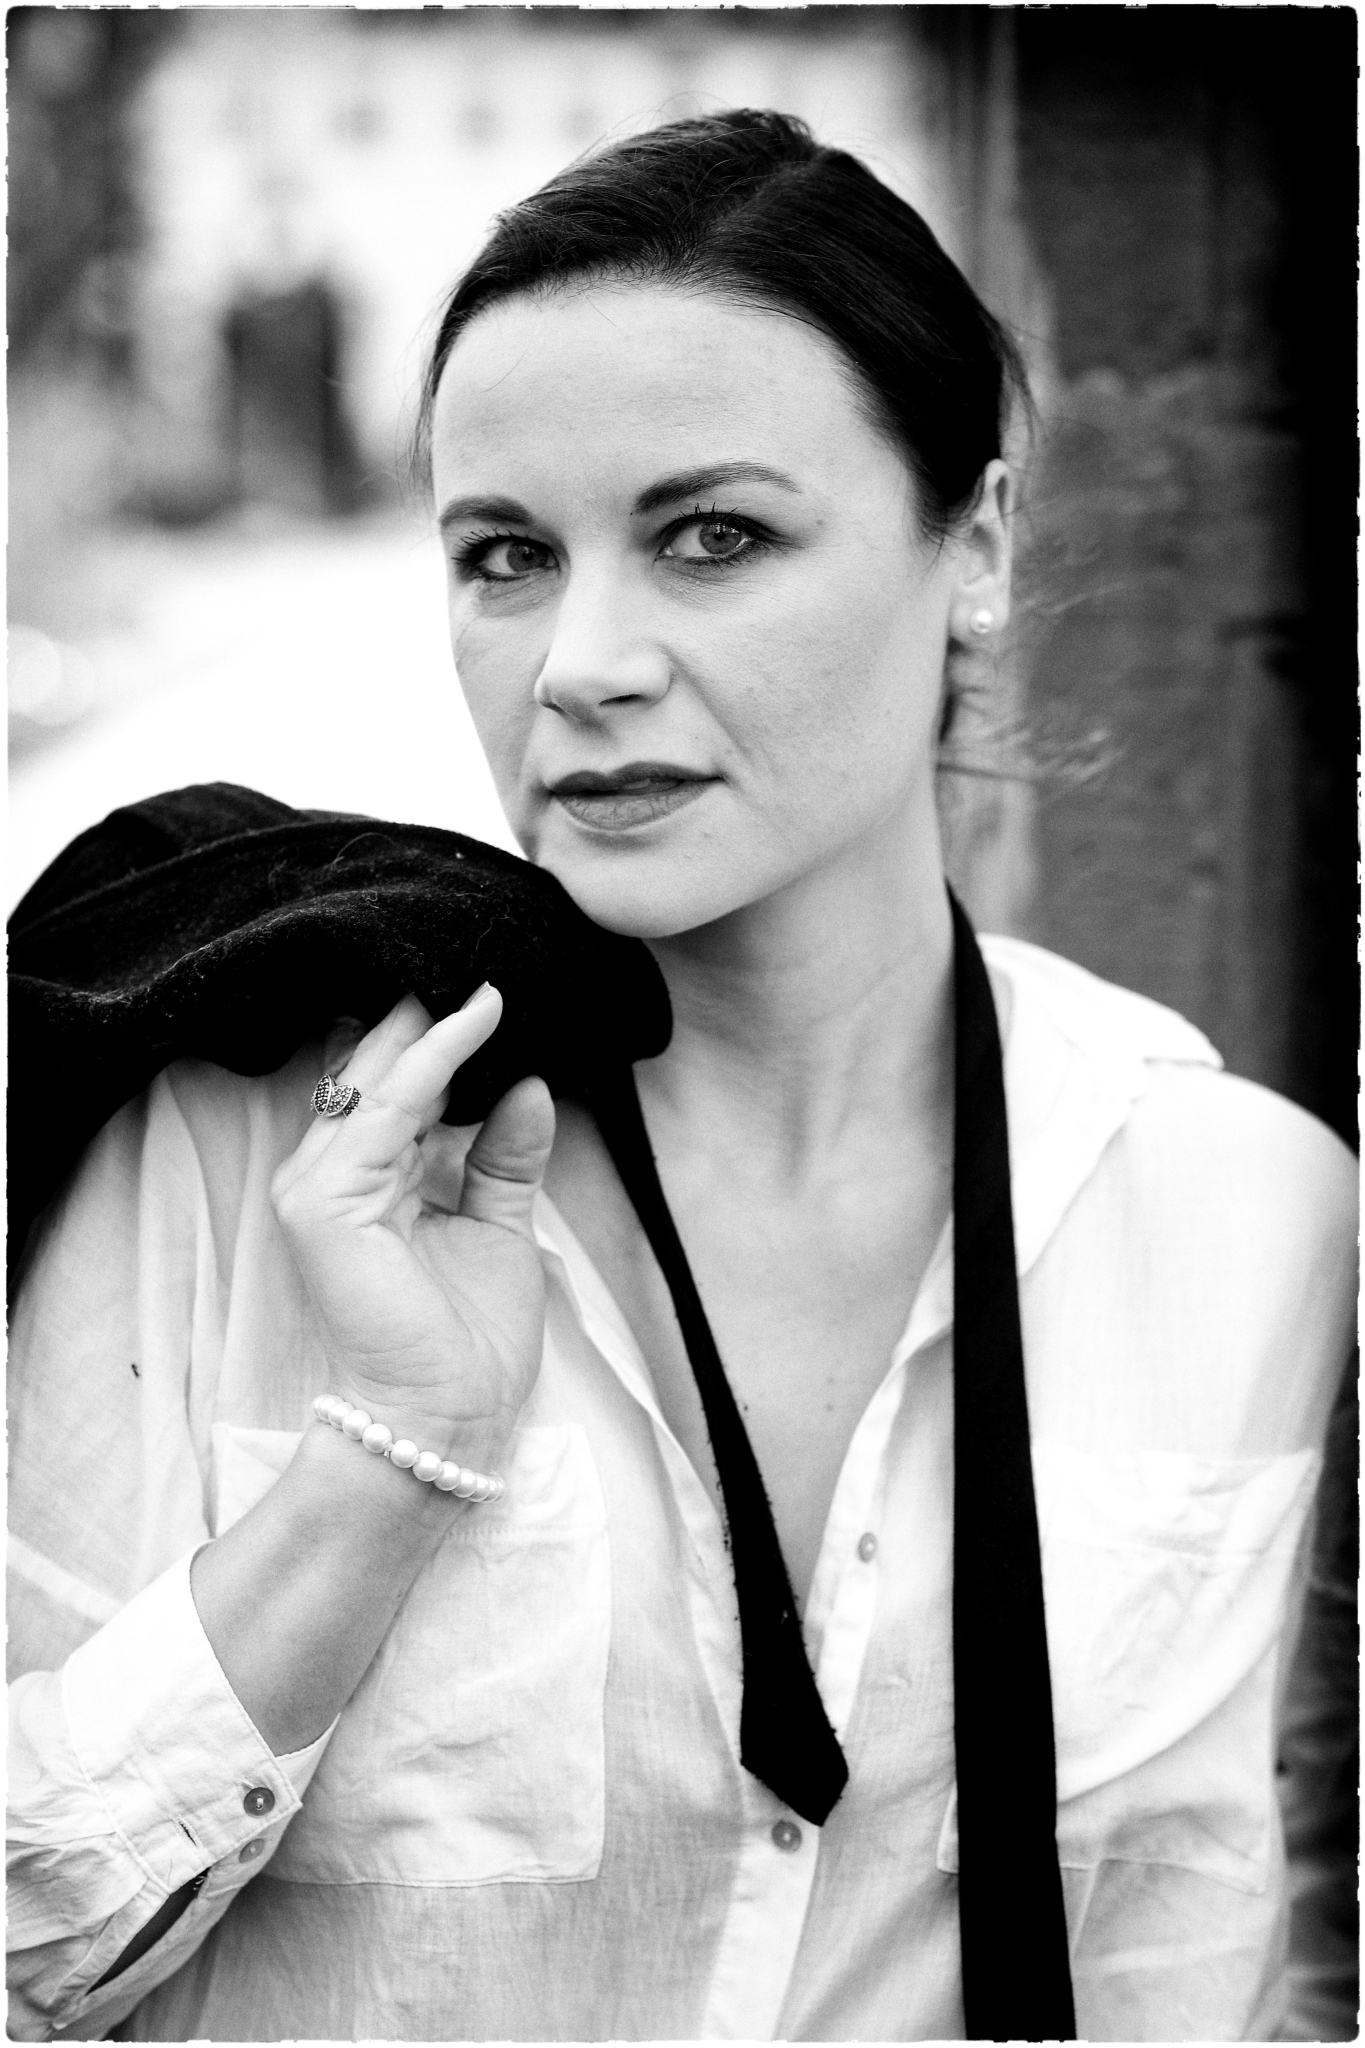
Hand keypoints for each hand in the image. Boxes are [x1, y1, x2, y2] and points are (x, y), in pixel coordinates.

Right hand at [271, 988, 554, 1466]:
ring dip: (435, 1022)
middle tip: (487, 947)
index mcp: (363, 1178)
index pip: (392, 1082)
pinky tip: (476, 1021)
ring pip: (377, 1074)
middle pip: (375, 1064)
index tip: (496, 982)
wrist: (449, 1420)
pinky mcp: (322, 1202)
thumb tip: (531, 1083)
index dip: (438, 1030)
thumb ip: (504, 1155)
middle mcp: (328, 1171)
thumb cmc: (470, 1340)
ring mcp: (316, 1185)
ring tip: (490, 972)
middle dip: (429, 1007)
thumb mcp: (499, 1225)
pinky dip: (433, 1059)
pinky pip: (386, 1108)